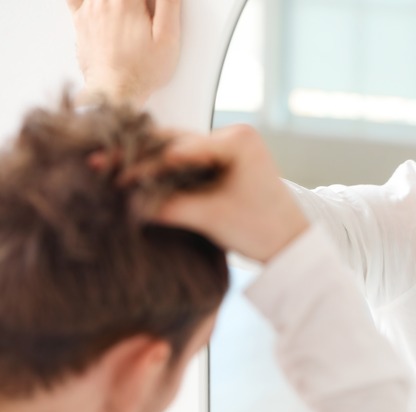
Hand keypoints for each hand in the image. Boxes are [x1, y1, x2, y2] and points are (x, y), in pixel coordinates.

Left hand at [67, 0, 181, 107]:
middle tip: (145, 17)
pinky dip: (87, 1)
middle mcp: (103, 1)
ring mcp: (88, 10)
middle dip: (137, 4)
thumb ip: (168, 4)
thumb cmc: (142, 71)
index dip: (150, 3)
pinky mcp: (80, 22)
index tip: (152, 10)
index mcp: (127, 1)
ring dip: (119, 3)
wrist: (114, 92)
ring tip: (132, 18)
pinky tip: (102, 7)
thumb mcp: (168, 38)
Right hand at [123, 125, 309, 262]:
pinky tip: (134, 177)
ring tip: (108, 168)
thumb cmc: (259, 229)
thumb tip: (121, 201)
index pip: (178, 150)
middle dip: (138, 156)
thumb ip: (167, 206)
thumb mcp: (209, 217)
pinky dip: (163, 170)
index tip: (111, 178)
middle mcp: (233, 135)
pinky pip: (187, 161)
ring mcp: (229, 146)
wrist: (290, 245)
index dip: (142, 165)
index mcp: (237, 140)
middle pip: (174, 142)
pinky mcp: (225, 161)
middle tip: (97, 162)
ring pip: (177, 150)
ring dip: (147, 162)